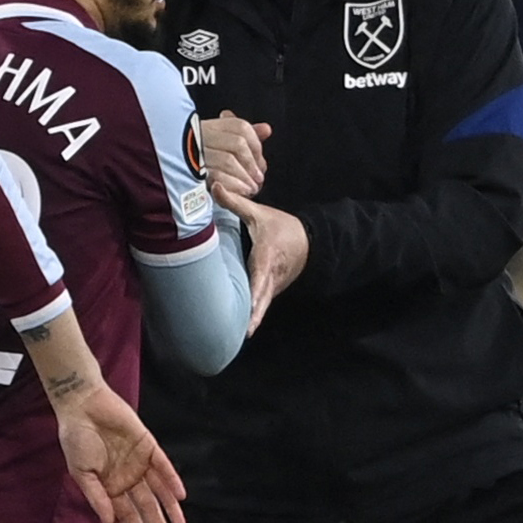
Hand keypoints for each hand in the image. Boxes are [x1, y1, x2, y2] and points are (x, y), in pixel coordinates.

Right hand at [54, 378, 186, 522]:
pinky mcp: (148, 446)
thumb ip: (96, 497)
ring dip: (170, 507)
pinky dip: (171, 480)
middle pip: (147, 506)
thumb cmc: (76, 438)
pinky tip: (179, 495)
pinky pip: (163, 466)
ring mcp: (139, 463)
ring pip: (159, 490)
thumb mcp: (81, 473)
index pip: (128, 515)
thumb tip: (108, 522)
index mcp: (110, 487)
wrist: (82, 405)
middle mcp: (127, 478)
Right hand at [199, 110, 268, 201]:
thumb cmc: (199, 164)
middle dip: (252, 163)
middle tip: (259, 177)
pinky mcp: (191, 174)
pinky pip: (217, 176)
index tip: (260, 159)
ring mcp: (194, 155)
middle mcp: (199, 137)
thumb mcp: (222, 146)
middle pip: (237, 143)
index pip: (240, 127)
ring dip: (245, 176)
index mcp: (208, 127)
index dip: (255, 144)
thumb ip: (246, 137)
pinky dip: (234, 185)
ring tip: (252, 187)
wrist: (167, 180)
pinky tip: (242, 192)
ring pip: (228, 160)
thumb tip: (266, 129)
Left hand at [225, 193, 306, 333]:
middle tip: (245, 331)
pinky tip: (237, 328)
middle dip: (255, 315)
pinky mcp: (271, 291)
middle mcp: (271, 275)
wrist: (309, 242)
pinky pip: (260, 304)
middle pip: (263, 298)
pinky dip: (252, 315)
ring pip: (262, 304)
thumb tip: (214, 186)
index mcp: (267, 255)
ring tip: (235, 336)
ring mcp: (273, 286)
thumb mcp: (259, 213)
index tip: (251, 303)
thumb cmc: (281, 227)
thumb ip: (235, 203)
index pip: (261, 274)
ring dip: (252, 319)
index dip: (257, 289)